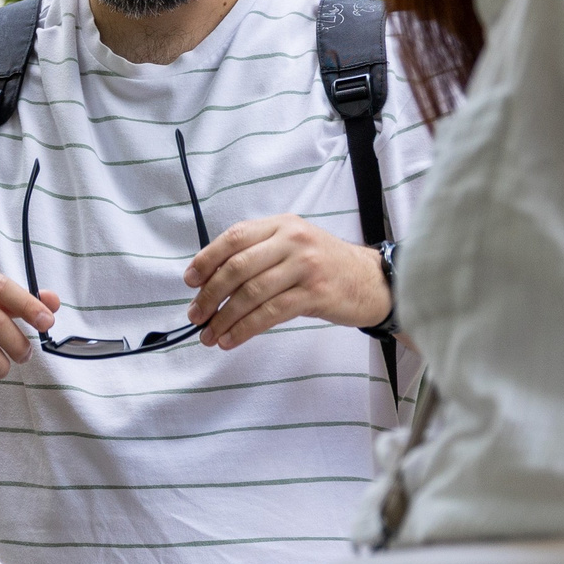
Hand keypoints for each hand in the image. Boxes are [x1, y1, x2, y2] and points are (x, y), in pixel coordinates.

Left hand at [184, 217, 388, 350]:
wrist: (373, 281)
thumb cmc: (324, 266)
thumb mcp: (292, 245)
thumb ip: (257, 253)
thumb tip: (208, 281)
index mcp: (281, 224)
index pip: (234, 237)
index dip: (206, 260)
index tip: (190, 282)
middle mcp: (292, 240)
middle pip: (238, 267)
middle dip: (210, 295)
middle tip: (195, 315)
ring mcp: (306, 266)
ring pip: (251, 293)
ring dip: (224, 318)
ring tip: (209, 335)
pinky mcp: (316, 293)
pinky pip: (270, 313)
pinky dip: (245, 328)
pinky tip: (231, 339)